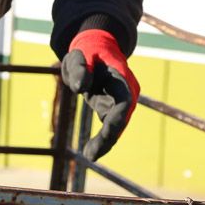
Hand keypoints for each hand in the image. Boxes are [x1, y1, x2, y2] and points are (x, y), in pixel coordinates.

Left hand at [60, 29, 139, 161]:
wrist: (95, 48)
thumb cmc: (86, 51)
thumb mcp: (77, 55)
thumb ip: (78, 68)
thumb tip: (79, 88)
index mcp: (121, 78)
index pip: (124, 102)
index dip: (117, 120)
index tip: (107, 134)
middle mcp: (127, 91)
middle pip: (122, 118)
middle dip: (109, 137)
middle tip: (92, 155)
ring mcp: (121, 100)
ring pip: (117, 125)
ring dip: (105, 142)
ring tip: (90, 156)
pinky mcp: (112, 106)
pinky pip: (110, 125)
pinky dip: (103, 139)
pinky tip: (92, 152)